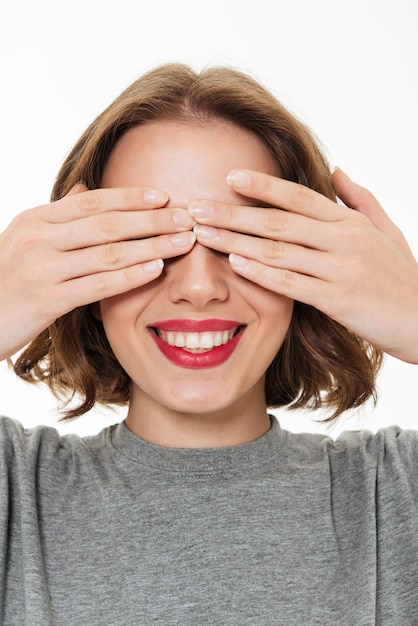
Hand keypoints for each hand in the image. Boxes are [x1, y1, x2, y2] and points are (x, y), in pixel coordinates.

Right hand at [0, 184, 194, 359]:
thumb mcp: (26, 239)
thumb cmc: (6, 279)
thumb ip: (59, 216)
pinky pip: (98, 284)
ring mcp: (42, 268)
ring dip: (151, 245)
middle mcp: (39, 239)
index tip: (164, 196)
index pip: (92, 202)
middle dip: (152, 220)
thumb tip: (84, 187)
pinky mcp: (47, 300)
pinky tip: (155, 268)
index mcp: (36, 220)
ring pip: (108, 252)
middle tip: (186, 217)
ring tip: (182, 242)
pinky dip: (130, 276)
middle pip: (107, 223)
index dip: (130, 197)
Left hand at [190, 168, 417, 363]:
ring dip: (237, 241)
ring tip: (204, 235)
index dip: (263, 186)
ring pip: (279, 251)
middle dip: (234, 213)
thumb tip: (336, 170)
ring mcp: (340, 270)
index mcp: (349, 222)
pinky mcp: (338, 301)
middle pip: (279, 222)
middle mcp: (343, 241)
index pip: (299, 196)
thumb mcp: (386, 230)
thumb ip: (360, 199)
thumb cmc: (403, 276)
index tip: (229, 177)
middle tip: (197, 208)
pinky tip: (235, 264)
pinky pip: (292, 283)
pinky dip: (262, 273)